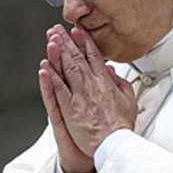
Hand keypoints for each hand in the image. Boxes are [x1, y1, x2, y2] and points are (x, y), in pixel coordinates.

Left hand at [41, 25, 136, 158]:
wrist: (114, 143)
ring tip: (51, 39)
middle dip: (67, 41)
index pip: (93, 56)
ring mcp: (79, 96)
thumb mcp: (129, 100)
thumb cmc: (120, 127)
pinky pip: (57, 89)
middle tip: (58, 29)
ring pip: (66, 69)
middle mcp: (91, 85)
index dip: (84, 42)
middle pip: (77, 58)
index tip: (77, 31)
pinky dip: (50, 77)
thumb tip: (113, 73)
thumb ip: (121, 84)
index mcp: (105, 82)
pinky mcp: (69, 108)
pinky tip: (44, 67)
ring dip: (58, 53)